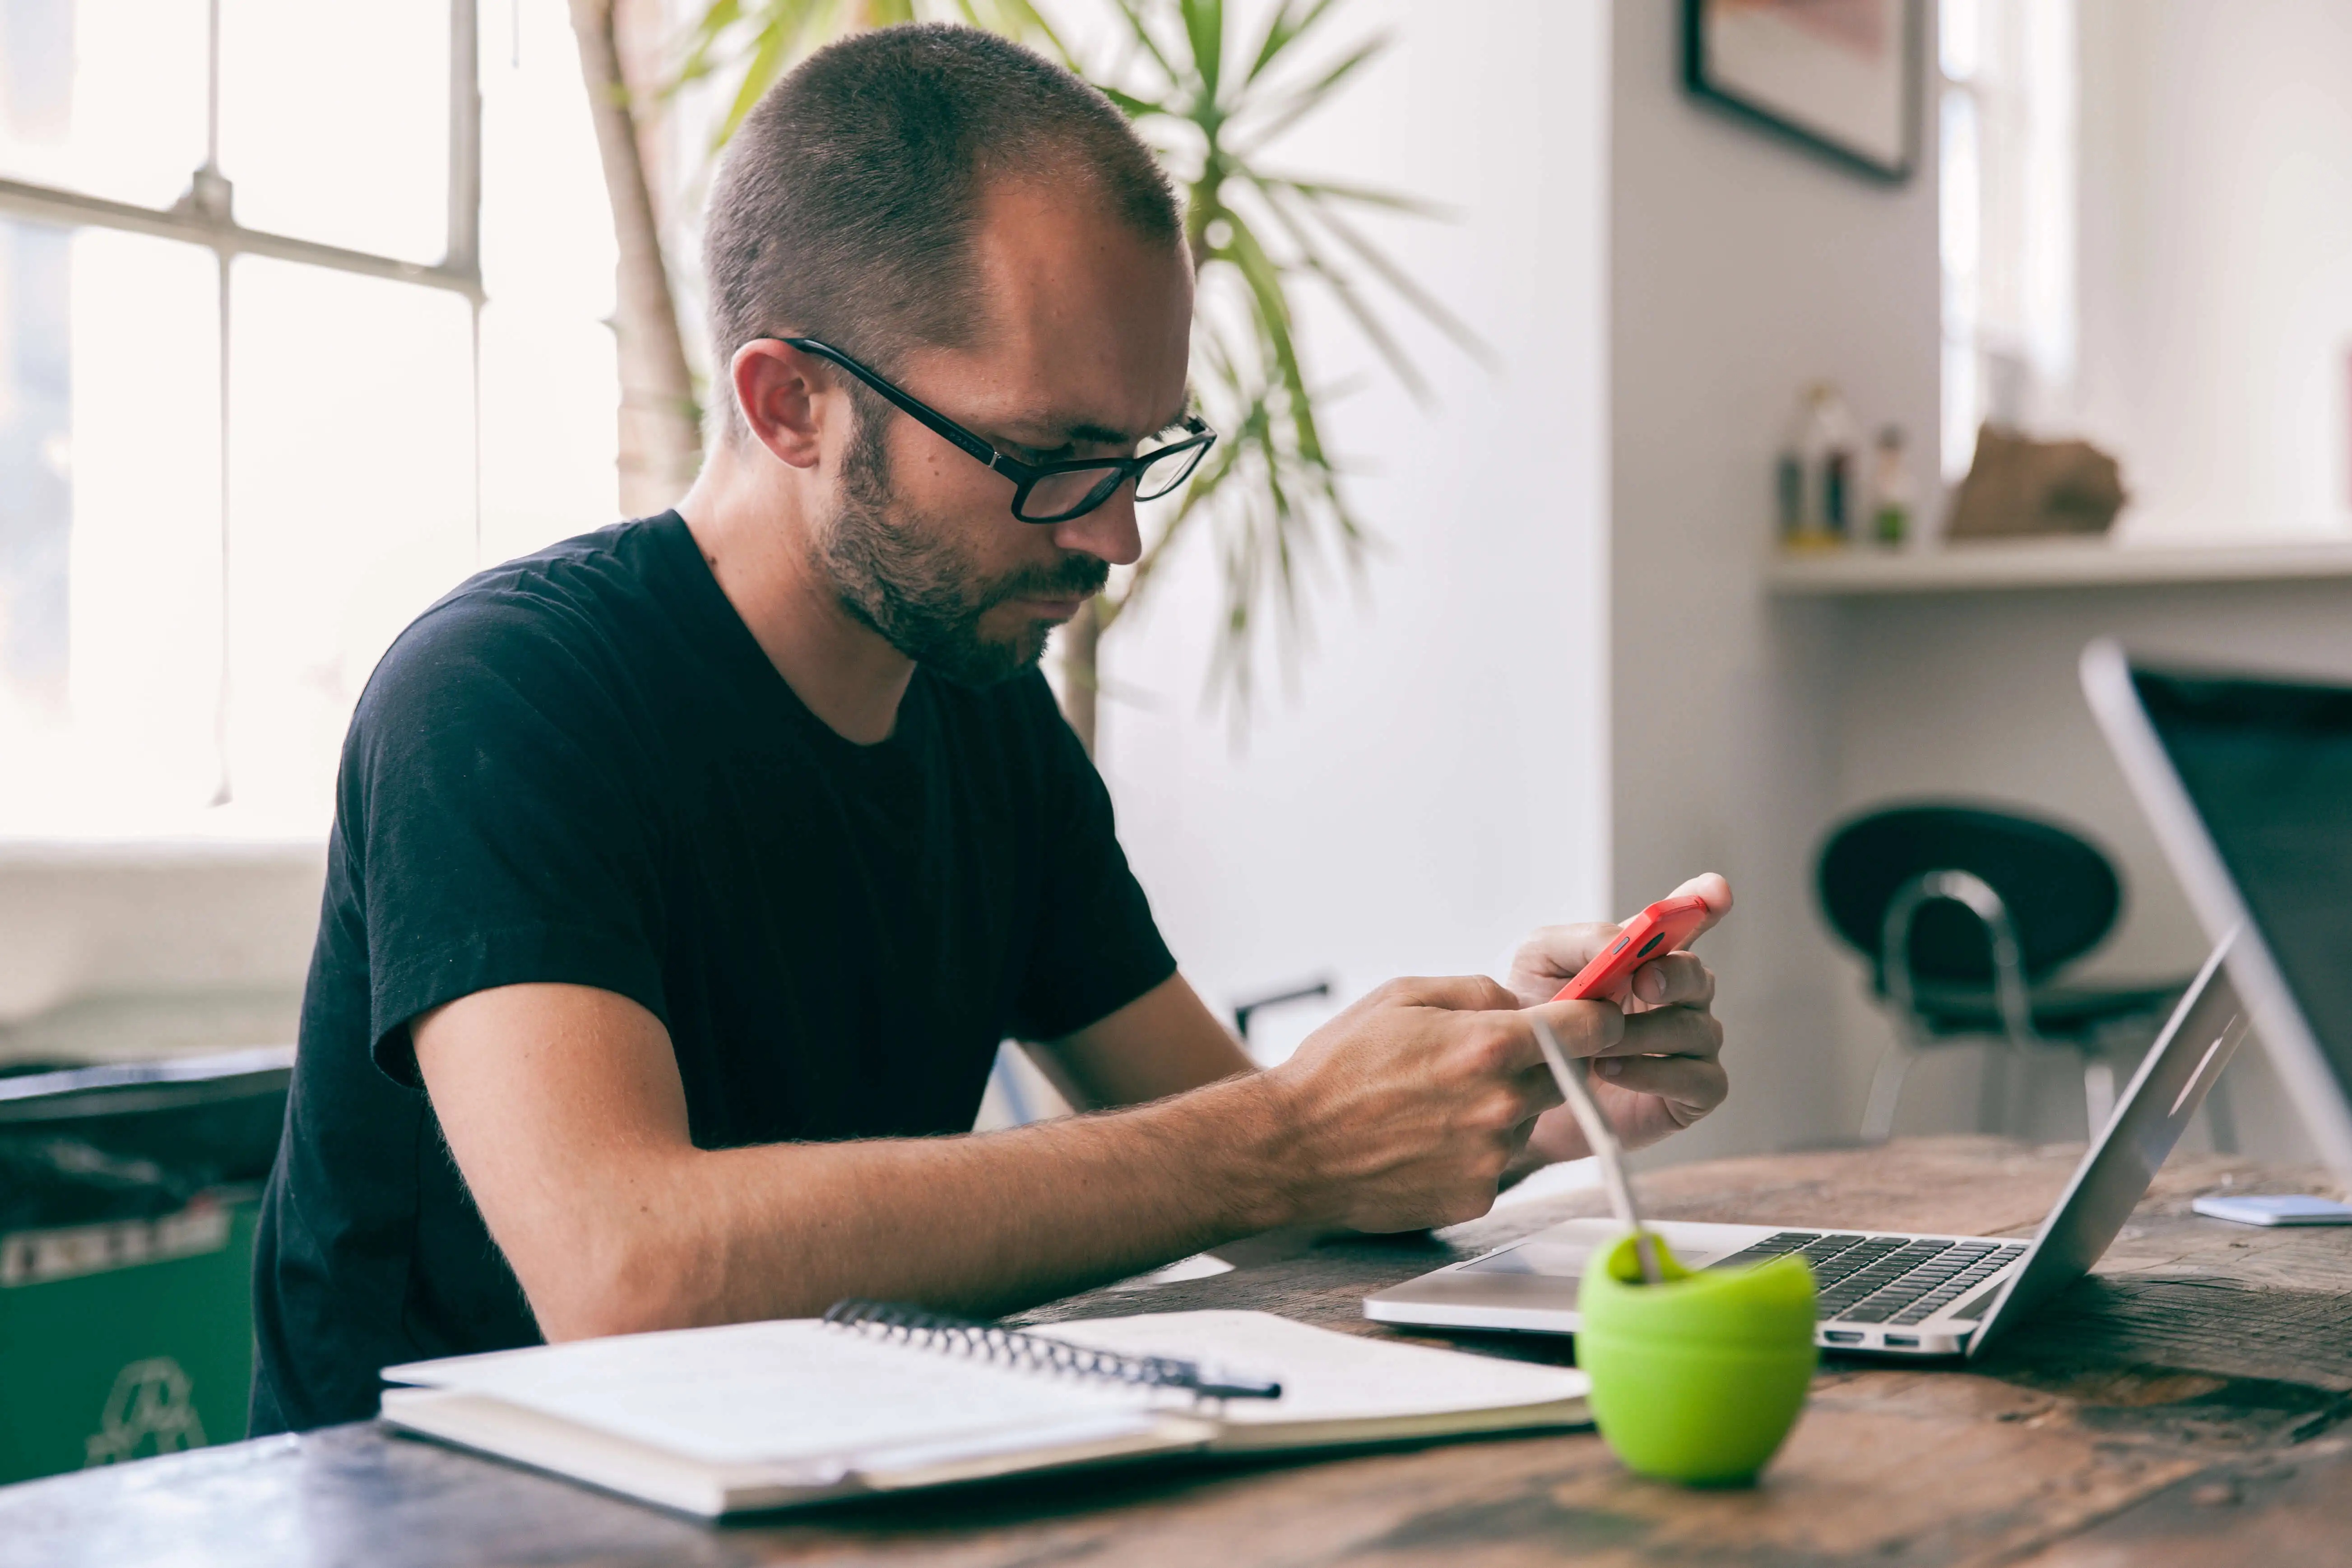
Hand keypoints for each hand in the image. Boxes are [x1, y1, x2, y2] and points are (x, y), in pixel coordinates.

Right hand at [1261, 974, 1620, 1231]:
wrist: (1291, 1148)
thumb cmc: (1338, 1067)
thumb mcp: (1402, 997)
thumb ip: (1477, 992)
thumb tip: (1526, 1004)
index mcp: (1487, 1046)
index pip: (1590, 1030)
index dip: (1598, 1018)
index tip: (1594, 1017)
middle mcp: (1501, 1105)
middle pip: (1565, 1078)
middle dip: (1539, 1063)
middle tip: (1483, 1059)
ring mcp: (1491, 1158)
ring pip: (1527, 1121)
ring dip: (1502, 1107)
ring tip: (1436, 1103)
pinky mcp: (1478, 1197)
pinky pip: (1497, 1161)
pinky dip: (1474, 1148)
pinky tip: (1426, 1138)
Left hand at [1502, 873, 1731, 1155]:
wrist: (1524, 1086)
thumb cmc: (1538, 1017)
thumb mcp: (1540, 963)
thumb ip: (1580, 941)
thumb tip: (1619, 940)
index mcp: (1650, 956)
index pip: (1690, 921)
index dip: (1705, 904)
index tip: (1716, 892)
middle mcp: (1680, 996)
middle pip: (1697, 975)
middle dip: (1672, 974)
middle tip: (1642, 980)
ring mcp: (1693, 1043)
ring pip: (1694, 1028)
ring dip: (1643, 1033)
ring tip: (1596, 1046)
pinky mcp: (1695, 1091)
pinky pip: (1698, 1079)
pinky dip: (1654, 1074)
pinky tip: (1613, 1071)